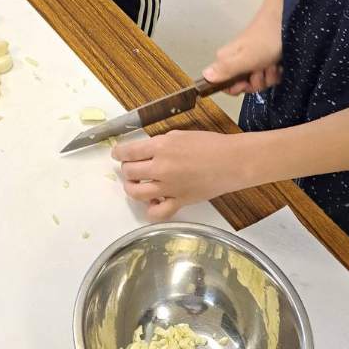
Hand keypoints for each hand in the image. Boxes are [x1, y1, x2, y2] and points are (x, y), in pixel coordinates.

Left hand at [113, 130, 250, 220]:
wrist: (231, 161)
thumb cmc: (209, 144)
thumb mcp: (179, 135)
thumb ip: (158, 144)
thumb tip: (144, 151)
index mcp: (160, 147)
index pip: (127, 152)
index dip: (118, 153)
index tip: (117, 154)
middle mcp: (160, 168)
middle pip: (129, 172)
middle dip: (126, 169)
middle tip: (130, 167)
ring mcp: (169, 187)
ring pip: (136, 193)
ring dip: (132, 188)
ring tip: (137, 184)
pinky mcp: (179, 201)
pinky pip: (157, 213)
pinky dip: (150, 209)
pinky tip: (153, 201)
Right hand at [204, 9, 283, 95]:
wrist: (286, 19)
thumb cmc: (266, 38)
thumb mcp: (246, 57)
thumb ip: (226, 69)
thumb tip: (204, 76)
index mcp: (226, 59)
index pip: (222, 84)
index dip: (235, 88)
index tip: (245, 83)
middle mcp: (236, 60)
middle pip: (243, 85)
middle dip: (257, 82)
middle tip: (262, 69)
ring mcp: (252, 60)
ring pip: (259, 81)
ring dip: (269, 76)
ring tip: (273, 63)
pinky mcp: (265, 59)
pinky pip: (269, 75)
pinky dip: (276, 72)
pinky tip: (279, 63)